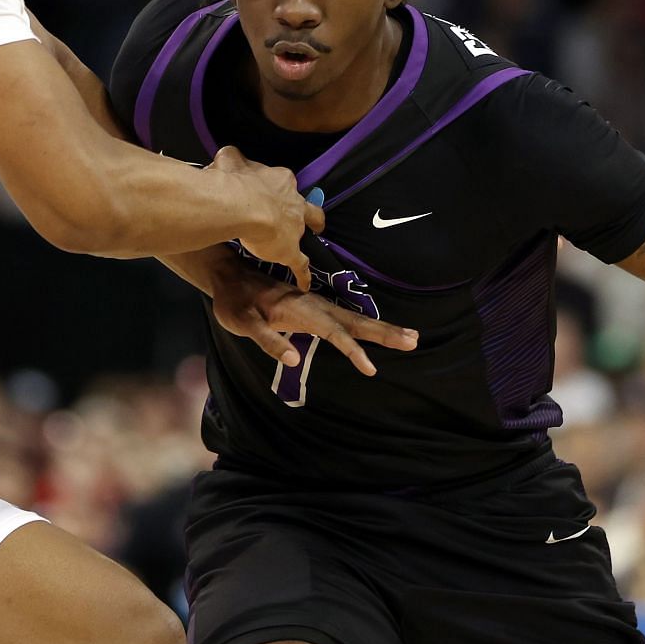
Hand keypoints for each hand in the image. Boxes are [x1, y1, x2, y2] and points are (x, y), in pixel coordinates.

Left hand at [204, 251, 418, 374]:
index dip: (352, 350)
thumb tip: (294, 359)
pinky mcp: (315, 308)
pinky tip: (380, 332)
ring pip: (355, 319)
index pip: (333, 333)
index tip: (370, 368)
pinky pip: (347, 319)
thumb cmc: (235, 302)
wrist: (230, 275)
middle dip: (385, 333)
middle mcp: (315, 306)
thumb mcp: (243, 323)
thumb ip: (268, 340)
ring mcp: (317, 306)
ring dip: (383, 328)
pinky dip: (367, 326)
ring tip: (410, 337)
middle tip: (414, 341)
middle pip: (355, 322)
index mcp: (301, 310)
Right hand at [212, 146, 321, 289]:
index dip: (278, 188)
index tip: (271, 191)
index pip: (283, 182)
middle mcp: (293, 202)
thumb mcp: (230, 161)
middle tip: (307, 218)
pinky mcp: (291, 251)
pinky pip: (300, 264)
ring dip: (302, 236)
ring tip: (299, 244)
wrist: (242, 205)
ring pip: (307, 232)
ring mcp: (295, 227)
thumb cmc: (235, 182)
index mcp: (280, 181)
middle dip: (309, 212)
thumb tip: (226, 156)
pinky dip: (303, 273)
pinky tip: (304, 283)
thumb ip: (232, 160)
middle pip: (308, 207)